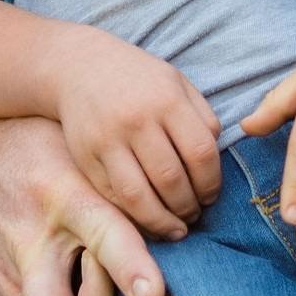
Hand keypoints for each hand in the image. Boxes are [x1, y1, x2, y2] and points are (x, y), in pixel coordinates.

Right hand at [57, 37, 222, 239]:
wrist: (80, 67)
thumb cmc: (139, 80)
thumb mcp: (177, 84)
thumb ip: (202, 118)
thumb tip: (215, 164)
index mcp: (168, 101)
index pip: (201, 154)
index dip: (212, 184)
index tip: (211, 196)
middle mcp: (138, 121)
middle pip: (171, 180)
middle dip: (188, 207)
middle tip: (194, 215)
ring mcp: (108, 140)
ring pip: (139, 197)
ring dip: (162, 221)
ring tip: (174, 228)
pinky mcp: (86, 157)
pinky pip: (113, 196)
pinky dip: (133, 215)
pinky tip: (146, 218)